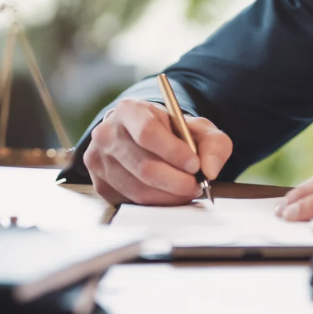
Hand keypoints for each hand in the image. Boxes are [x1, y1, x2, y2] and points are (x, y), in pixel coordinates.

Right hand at [82, 98, 232, 205]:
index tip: (195, 165)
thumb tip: (210, 170)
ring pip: (138, 189)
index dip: (173, 152)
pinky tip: (169, 194)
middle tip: (197, 185)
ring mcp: (99, 161)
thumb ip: (213, 144)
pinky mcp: (100, 185)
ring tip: (187, 190)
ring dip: (169, 195)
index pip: (147, 133)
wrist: (144, 139)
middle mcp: (107, 134)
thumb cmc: (171, 132)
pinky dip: (156, 203)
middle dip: (177, 181)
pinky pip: (132, 202)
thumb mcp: (198, 128)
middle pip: (143, 166)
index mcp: (129, 110)